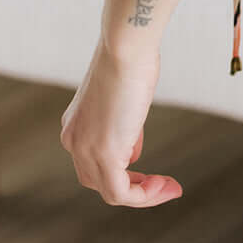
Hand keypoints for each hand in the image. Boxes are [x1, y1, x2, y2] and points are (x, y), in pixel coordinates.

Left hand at [60, 39, 182, 207]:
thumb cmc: (131, 58)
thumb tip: (132, 152)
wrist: (126, 46)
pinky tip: (165, 186)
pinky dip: (144, 196)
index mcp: (76, 124)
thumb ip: (125, 125)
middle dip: (131, 185)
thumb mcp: (126, 96)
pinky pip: (120, 193)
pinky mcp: (103, 154)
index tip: (147, 166)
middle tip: (159, 183)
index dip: (122, 166)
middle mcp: (73, 139)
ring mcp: (86, 149)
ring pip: (109, 191)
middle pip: (97, 180)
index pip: (93, 160)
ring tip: (168, 187)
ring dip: (142, 194)